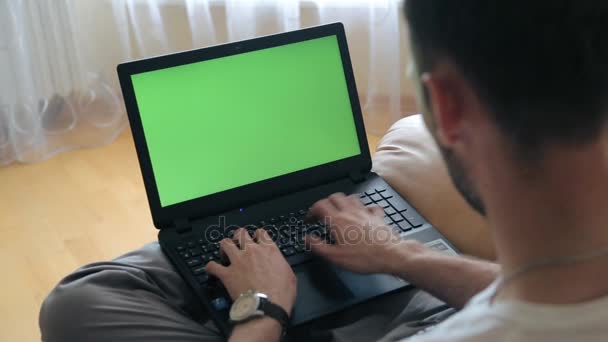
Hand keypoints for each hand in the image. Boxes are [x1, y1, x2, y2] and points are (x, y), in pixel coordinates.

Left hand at [205, 228, 296, 313]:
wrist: (267, 307)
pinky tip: (212, 269)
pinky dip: (211, 267)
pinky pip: (212, 266)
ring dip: (224, 247)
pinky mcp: (227, 274)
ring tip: (225, 253)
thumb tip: (279, 266)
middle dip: (238, 237)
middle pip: (241, 233)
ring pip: (225, 243)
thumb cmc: (281, 294)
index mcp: (269, 250)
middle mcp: (252, 252)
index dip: (257, 235)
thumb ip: (282, 265)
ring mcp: (238, 261)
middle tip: (238, 244)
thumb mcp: (290, 275)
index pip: (261, 233)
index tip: (256, 240)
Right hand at [306, 193, 424, 274]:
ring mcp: (365, 212)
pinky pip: (370, 206)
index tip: (310, 219)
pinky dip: (364, 208)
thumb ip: (318, 246)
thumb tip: (307, 238)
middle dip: (326, 202)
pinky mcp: (378, 217)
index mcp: (338, 221)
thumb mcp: (335, 257)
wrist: (391, 255)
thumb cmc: (364, 258)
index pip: (320, 206)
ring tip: (340, 211)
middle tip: (323, 214)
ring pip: (351, 197)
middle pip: (335, 197)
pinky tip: (363, 214)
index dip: (311, 211)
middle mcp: (351, 212)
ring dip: (343, 201)